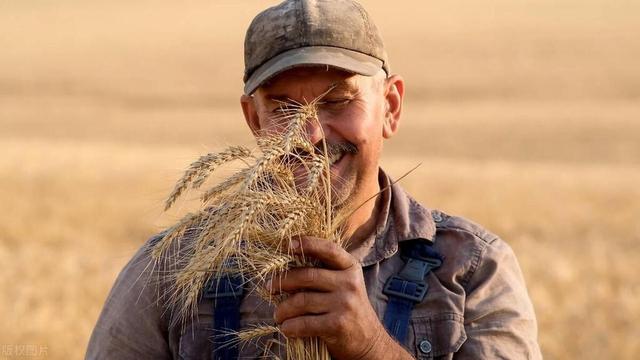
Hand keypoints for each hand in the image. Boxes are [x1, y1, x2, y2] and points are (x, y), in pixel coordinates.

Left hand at [268, 236, 412, 359]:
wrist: (369, 341)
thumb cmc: (348, 309)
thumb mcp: (344, 284)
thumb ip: (324, 272)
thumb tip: (285, 266)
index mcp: (350, 267)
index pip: (328, 249)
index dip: (307, 243)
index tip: (287, 244)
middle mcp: (350, 282)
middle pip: (307, 275)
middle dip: (283, 281)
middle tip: (269, 288)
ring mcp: (345, 303)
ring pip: (302, 300)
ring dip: (283, 309)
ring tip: (277, 315)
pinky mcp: (339, 324)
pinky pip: (305, 323)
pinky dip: (290, 326)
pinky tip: (286, 328)